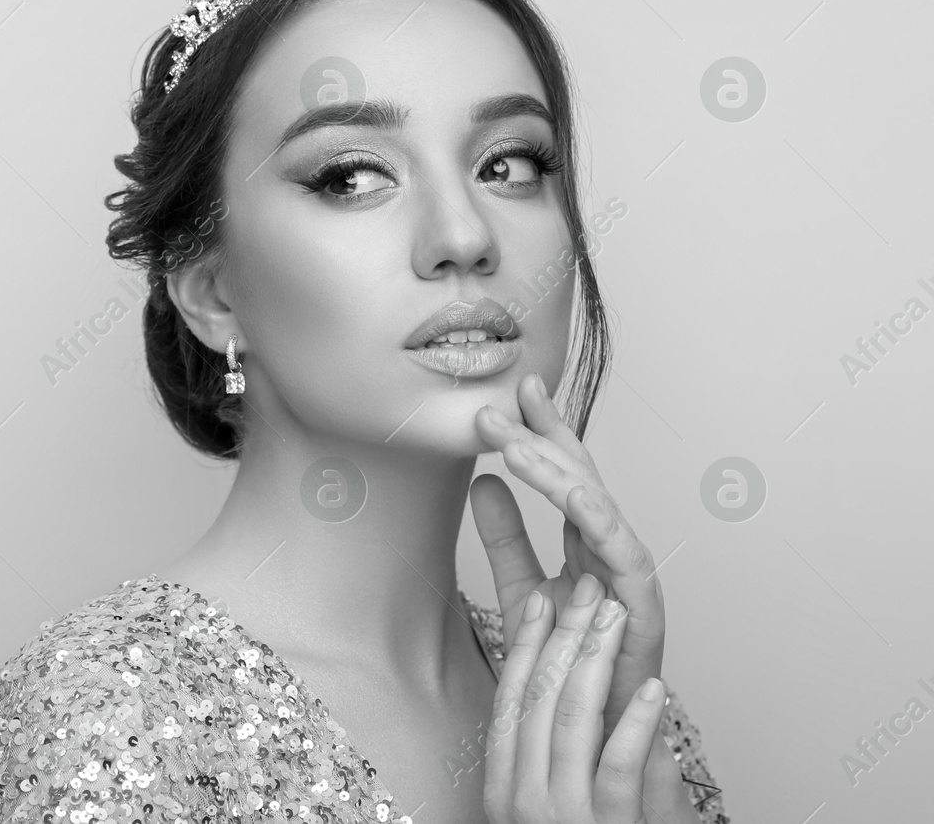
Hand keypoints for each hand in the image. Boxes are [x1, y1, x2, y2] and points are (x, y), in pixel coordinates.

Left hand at [470, 373, 664, 736]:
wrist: (598, 735)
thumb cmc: (572, 668)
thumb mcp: (523, 592)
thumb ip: (505, 539)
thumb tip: (480, 483)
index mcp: (586, 541)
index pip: (565, 472)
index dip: (544, 429)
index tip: (520, 388)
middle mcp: (612, 549)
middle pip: (580, 477)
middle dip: (541, 438)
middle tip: (496, 409)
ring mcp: (630, 573)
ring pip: (597, 505)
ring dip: (555, 471)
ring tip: (514, 444)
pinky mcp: (643, 604)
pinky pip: (621, 551)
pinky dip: (596, 516)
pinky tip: (570, 490)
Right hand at [483, 576, 694, 823]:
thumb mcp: (543, 805)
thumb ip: (547, 753)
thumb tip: (559, 681)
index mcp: (503, 785)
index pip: (510, 696)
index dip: (527, 643)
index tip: (542, 599)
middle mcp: (523, 797)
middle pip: (539, 695)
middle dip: (566, 633)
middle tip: (587, 589)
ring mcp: (562, 813)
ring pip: (574, 717)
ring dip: (599, 658)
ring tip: (617, 618)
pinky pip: (618, 764)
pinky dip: (636, 722)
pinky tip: (653, 690)